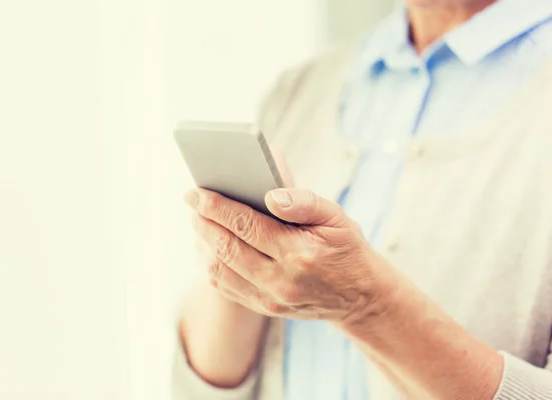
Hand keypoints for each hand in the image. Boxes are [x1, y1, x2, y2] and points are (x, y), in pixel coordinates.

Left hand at [185, 186, 393, 324]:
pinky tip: (211, 246)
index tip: (196, 192)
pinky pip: (227, 287)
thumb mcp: (336, 218)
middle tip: (192, 200)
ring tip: (200, 220)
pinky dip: (213, 264)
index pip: (245, 225)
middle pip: (226, 248)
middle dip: (203, 221)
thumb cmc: (346, 249)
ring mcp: (271, 298)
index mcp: (299, 252)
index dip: (216, 206)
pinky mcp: (265, 308)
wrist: (360, 297)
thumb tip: (270, 195)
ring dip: (203, 243)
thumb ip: (304, 202)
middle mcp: (281, 280)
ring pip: (221, 270)